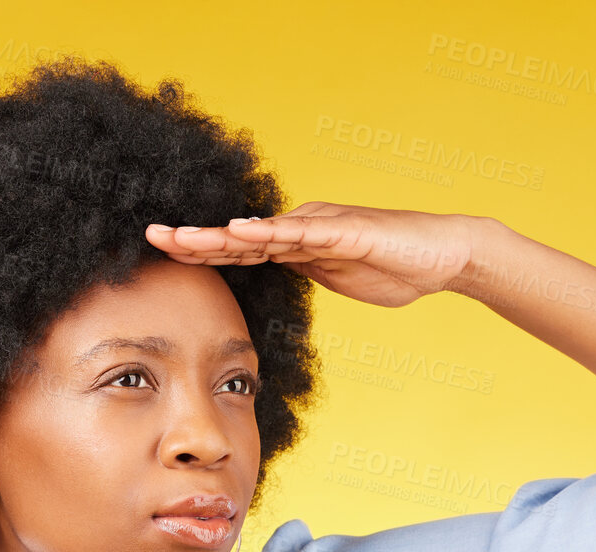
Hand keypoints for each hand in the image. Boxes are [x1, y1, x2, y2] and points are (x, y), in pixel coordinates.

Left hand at [144, 202, 480, 308]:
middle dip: (193, 239)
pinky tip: (240, 231)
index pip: (239, 248)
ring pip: (261, 231)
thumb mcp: (336, 278)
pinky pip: (301, 232)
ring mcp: (322, 226)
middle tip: (151, 237)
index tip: (163, 253)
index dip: (201, 250)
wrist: (443, 256)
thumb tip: (279, 281)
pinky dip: (269, 232)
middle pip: (238, 236)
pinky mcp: (345, 232)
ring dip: (219, 235)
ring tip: (181, 237)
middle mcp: (302, 227)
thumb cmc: (394, 268)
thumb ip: (306, 274)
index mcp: (296, 243)